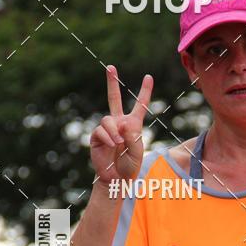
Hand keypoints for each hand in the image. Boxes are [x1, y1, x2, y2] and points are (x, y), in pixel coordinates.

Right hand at [90, 65, 152, 183]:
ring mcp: (107, 129)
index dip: (145, 92)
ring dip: (114, 131)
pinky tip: (111, 145)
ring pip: (108, 119)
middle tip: (110, 67)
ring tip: (118, 143)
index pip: (140, 106)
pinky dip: (108, 137)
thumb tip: (122, 123)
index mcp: (133, 125)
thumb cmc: (130, 166)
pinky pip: (101, 130)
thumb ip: (133, 137)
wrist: (116, 178)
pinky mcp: (97, 136)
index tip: (149, 77)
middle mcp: (119, 123)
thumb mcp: (138, 151)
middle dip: (112, 83)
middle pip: (114, 99)